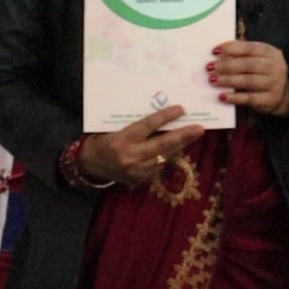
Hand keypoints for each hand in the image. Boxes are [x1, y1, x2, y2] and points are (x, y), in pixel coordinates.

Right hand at [78, 105, 205, 185]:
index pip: (147, 127)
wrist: (88, 165)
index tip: (181, 109)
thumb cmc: (102, 141)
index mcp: (121, 140)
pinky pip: (160, 165)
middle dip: (184, 136)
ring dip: (181, 145)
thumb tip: (161, 116)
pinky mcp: (140, 179)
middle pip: (162, 144)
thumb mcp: (114, 129)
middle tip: (200, 128)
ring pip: (165, 156)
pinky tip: (180, 146)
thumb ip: (135, 126)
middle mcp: (130, 157)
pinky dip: (170, 155)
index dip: (165, 117)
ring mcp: (137, 171)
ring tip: (195, 133)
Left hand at [212, 40, 288, 115]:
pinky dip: (235, 97)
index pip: (250, 48)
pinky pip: (250, 98)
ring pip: (248, 81)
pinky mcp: (270, 99)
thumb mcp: (258, 59)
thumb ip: (241, 53)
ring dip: (228, 80)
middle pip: (248, 64)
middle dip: (226, 65)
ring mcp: (274, 84)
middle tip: (209, 67)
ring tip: (212, 80)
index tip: (214, 51)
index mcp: (270, 52)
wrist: (282, 94)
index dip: (231, 48)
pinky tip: (222, 96)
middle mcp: (275, 67)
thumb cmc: (262, 72)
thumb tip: (217, 52)